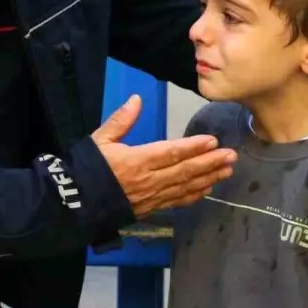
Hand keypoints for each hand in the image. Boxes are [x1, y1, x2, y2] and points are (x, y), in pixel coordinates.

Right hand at [91, 95, 236, 217]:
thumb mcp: (100, 140)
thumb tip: (137, 99)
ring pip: (185, 188)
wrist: (75, 203)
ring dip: (208, 178)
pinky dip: (194, 195)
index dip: (193, 147)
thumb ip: (121, 120)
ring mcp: (151, 197)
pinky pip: (177, 202)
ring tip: (228, 170)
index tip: (213, 141)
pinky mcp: (150, 208)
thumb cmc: (88, 168)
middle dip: (210, 163)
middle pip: (185, 171)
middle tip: (232, 156)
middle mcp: (149, 180)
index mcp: (136, 161)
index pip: (171, 153)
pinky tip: (208, 189)